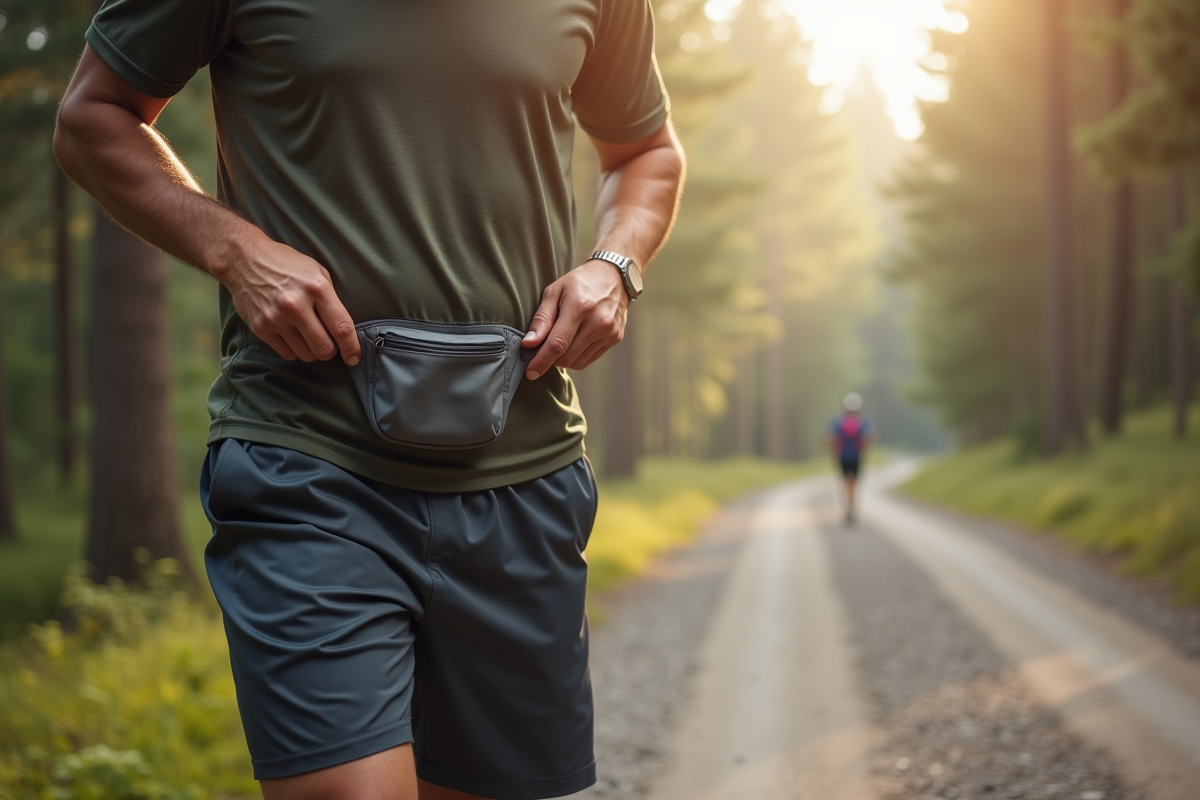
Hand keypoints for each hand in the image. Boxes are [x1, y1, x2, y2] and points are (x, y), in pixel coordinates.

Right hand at [219, 235, 360, 364]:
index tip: (354, 358)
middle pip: (324, 349)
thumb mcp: (317, 272)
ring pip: (306, 355)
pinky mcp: (261, 327)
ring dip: (312, 351)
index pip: (342, 327)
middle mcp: (296, 304)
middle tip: (329, 344)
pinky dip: (295, 350)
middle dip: (331, 351)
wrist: (244, 259)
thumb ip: (332, 299)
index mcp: (317, 288)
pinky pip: (287, 353)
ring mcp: (276, 318)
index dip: (351, 348)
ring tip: (309, 336)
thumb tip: (344, 331)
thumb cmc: (287, 265)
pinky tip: (294, 337)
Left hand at [522, 259, 629, 379]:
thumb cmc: (579, 282)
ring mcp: (609, 332)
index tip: (530, 372)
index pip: (557, 344)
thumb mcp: (554, 292)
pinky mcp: (615, 338)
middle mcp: (598, 322)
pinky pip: (588, 359)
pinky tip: (573, 343)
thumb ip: (541, 319)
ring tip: (560, 341)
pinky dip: (576, 357)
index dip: (541, 361)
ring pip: (577, 362)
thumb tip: (529, 344)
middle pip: (567, 356)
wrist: (614, 276)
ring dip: (563, 358)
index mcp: (580, 307)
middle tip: (542, 349)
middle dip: (550, 358)